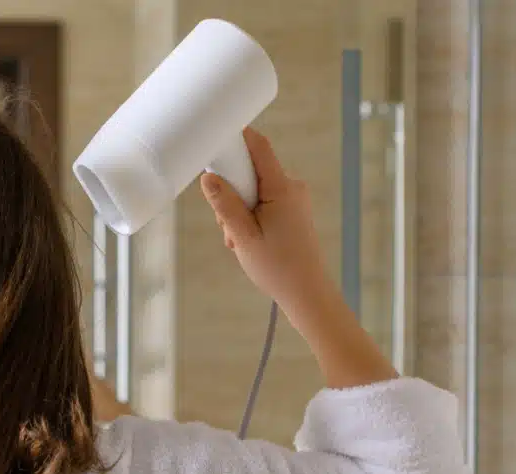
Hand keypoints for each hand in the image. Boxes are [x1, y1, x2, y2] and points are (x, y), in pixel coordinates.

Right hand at [199, 128, 336, 311]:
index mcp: (282, 188)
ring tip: (239, 241)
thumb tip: (209, 178)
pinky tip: (248, 241)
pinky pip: (263, 202)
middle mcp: (291, 187)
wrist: (307, 292)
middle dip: (231, 191)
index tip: (214, 141)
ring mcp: (293, 199)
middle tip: (225, 223)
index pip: (258, 147)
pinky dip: (249, 217)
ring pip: (254, 190)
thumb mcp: (243, 236)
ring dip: (238, 210)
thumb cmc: (278, 267)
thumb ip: (225, 204)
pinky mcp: (291, 211)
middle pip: (251, 170)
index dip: (236, 138)